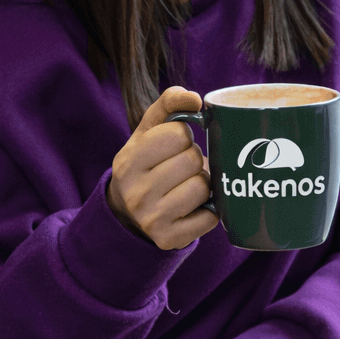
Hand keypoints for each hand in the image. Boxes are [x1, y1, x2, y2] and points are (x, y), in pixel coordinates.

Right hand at [106, 86, 217, 249]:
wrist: (129, 212)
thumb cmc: (148, 162)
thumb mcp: (148, 131)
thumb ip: (169, 104)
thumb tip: (195, 99)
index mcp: (128, 160)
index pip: (178, 134)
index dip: (183, 136)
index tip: (174, 145)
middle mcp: (135, 192)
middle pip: (192, 159)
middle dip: (193, 159)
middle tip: (182, 167)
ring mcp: (151, 218)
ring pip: (203, 187)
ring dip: (203, 183)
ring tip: (187, 185)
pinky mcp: (169, 239)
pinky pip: (210, 217)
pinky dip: (210, 209)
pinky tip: (194, 207)